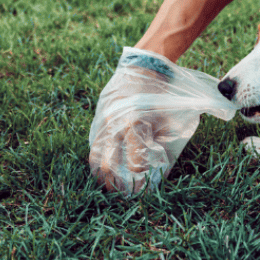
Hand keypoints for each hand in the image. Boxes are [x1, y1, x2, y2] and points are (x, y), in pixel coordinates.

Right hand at [89, 59, 171, 192]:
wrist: (141, 68)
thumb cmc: (158, 94)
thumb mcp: (165, 118)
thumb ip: (160, 141)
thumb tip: (158, 165)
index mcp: (136, 125)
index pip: (135, 163)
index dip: (139, 176)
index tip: (143, 182)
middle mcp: (116, 125)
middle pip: (108, 165)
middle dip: (113, 183)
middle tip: (120, 191)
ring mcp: (103, 121)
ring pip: (95, 155)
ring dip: (100, 173)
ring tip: (106, 183)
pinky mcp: (98, 117)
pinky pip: (94, 142)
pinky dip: (97, 156)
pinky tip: (101, 165)